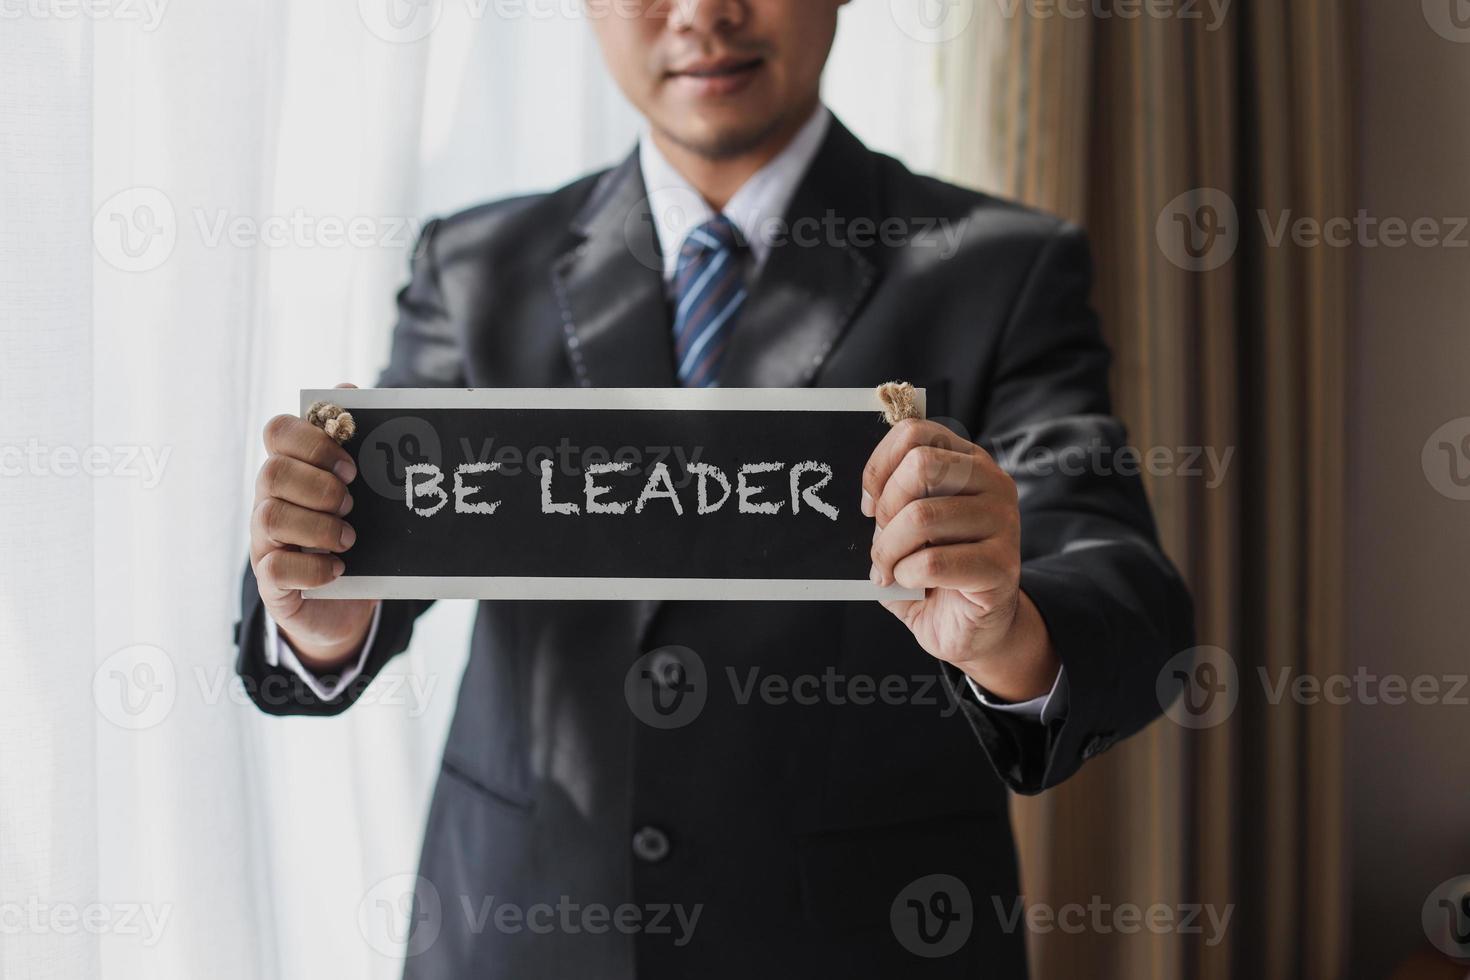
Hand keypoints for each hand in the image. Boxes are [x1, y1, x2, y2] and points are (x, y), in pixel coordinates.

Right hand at [249, 383, 376, 672]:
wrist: (343, 606)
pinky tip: (339, 569)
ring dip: (319, 527)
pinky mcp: (271, 582)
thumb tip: (347, 388)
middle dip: (319, 486)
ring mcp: (264, 542)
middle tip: (352, 504)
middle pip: (271, 472)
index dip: (312, 440)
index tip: (351, 465)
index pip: (277, 431)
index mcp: (291, 470)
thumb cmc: (351, 536)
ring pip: (271, 516)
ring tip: (349, 540)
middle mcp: (269, 501)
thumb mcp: (360, 493)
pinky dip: (314, 568)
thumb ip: (355, 445)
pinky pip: (277, 568)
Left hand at [862, 419, 1058, 701]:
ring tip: (888, 569)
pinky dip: (906, 575)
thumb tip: (864, 497)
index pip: (914, 432)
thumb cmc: (931, 572)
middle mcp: (992, 482)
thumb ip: (889, 501)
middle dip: (887, 506)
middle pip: (921, 465)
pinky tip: (908, 584)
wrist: (970, 628)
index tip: (869, 504)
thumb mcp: (906, 527)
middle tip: (880, 538)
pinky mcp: (1002, 565)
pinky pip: (934, 562)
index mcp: (966, 461)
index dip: (878, 467)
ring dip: (889, 550)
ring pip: (922, 517)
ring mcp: (1003, 521)